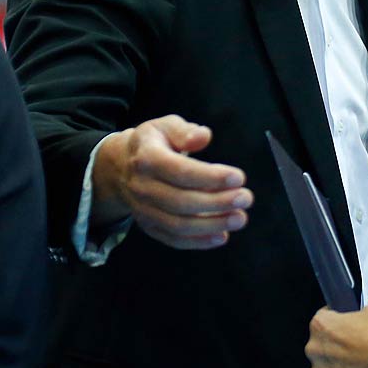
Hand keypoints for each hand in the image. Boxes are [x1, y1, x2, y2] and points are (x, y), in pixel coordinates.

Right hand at [92, 116, 251, 249]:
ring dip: (212, 225)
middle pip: (181, 201)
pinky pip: (173, 239)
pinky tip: (222, 236)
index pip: (180, 171)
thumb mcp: (165, 126)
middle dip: (217, 203)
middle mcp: (142, 187)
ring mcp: (143, 210)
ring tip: (240, 218)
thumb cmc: (153, 143)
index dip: (210, 177)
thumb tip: (203, 136)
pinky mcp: (148, 226)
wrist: (121, 166)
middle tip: (246, 198)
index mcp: (147, 158)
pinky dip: (198, 242)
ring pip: (178, 225)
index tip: (238, 177)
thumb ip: (184, 130)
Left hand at [306, 305, 367, 367]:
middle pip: (321, 345)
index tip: (344, 326)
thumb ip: (355, 316)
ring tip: (357, 365)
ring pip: (325, 367)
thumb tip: (357, 321)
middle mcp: (314, 349)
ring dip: (337, 366)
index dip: (336, 321)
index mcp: (320, 325)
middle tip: (353, 347)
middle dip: (334, 346)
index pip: (323, 319)